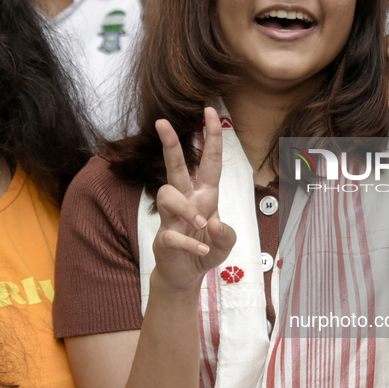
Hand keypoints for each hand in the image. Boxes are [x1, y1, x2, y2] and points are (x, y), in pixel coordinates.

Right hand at [153, 109, 235, 292]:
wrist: (187, 276)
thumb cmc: (206, 250)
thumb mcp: (226, 242)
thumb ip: (226, 233)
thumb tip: (213, 222)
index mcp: (205, 196)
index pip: (209, 161)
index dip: (211, 137)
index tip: (209, 111)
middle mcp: (186, 201)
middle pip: (174, 167)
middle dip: (170, 144)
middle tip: (161, 122)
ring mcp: (172, 218)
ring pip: (167, 195)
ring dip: (187, 210)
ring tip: (203, 226)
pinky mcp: (164, 239)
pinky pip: (172, 234)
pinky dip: (189, 243)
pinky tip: (201, 251)